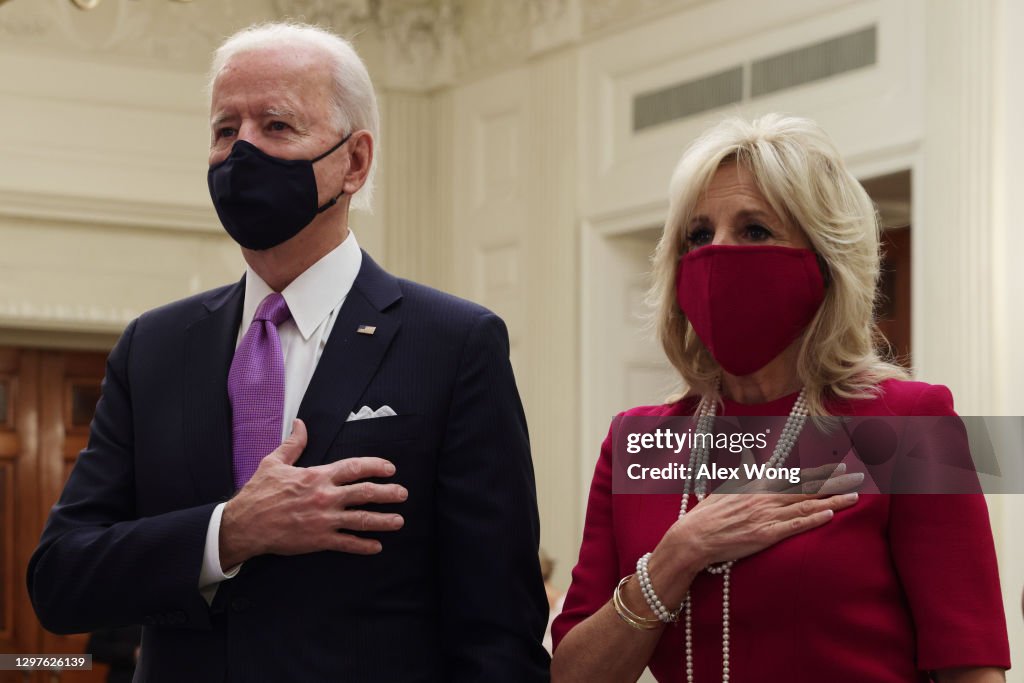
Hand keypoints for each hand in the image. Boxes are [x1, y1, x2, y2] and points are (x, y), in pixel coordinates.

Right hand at [219, 419, 407, 568]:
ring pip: (361, 519)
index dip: (375, 467)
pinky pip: (347, 543)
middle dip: (388, 493)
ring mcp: (324, 519)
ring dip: (383, 520)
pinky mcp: (318, 540)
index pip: (354, 468)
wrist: (244, 524)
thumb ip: (293, 444)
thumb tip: (300, 424)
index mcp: (317, 476)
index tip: (390, 469)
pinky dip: (363, 545)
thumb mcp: (274, 462)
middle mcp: (325, 497)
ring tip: (399, 521)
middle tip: (403, 494)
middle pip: (365, 493)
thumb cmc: (259, 493)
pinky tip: (376, 546)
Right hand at [646, 465, 861, 606]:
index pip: (794, 476)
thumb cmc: (707, 516)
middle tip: (856, 477)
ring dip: (831, 500)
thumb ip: (745, 477)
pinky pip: (794, 527)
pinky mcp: (765, 535)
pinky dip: (812, 520)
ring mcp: (766, 516)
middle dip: (833, 482)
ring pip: (805, 506)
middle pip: (806, 489)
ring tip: (853, 496)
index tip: (838, 466)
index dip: (818, 471)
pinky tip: (829, 515)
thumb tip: (754, 462)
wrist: (694, 537)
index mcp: (756, 486)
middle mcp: (764, 497)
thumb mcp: (726, 489)